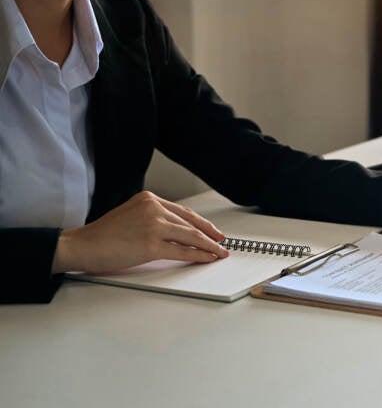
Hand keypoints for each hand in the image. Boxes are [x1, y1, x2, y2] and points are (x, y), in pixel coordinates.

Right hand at [52, 191, 228, 273]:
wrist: (82, 245)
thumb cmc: (104, 235)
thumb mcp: (132, 215)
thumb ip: (154, 218)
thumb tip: (179, 232)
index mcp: (149, 199)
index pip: (184, 212)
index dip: (202, 223)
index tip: (213, 231)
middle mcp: (153, 208)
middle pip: (190, 223)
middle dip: (209, 235)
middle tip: (222, 242)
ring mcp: (153, 225)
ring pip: (190, 236)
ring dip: (208, 246)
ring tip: (219, 253)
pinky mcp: (151, 244)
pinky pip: (182, 251)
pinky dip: (198, 255)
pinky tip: (207, 258)